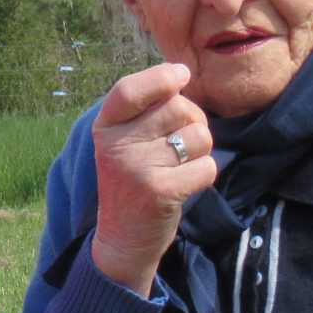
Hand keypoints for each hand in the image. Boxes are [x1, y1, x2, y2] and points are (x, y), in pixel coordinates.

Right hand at [90, 63, 217, 295]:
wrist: (123, 240)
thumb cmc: (133, 181)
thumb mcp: (124, 142)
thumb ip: (147, 109)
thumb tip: (182, 72)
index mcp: (105, 127)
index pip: (131, 88)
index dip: (161, 76)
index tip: (182, 75)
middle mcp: (116, 146)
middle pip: (178, 107)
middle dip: (192, 120)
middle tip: (180, 144)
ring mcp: (137, 169)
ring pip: (198, 135)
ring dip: (201, 150)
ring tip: (180, 167)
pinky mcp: (160, 192)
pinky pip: (207, 166)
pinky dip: (204, 175)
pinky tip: (185, 187)